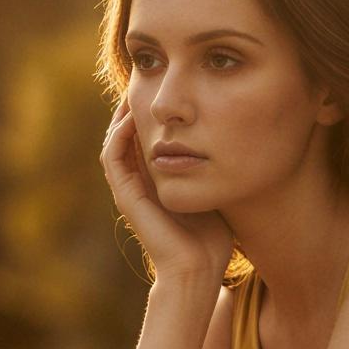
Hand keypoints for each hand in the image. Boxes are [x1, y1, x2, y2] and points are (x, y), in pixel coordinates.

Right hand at [100, 99, 232, 286]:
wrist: (199, 270)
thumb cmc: (212, 238)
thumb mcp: (214, 188)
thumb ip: (213, 165)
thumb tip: (235, 135)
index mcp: (156, 181)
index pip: (145, 137)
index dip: (151, 111)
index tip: (165, 87)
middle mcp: (139, 184)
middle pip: (127, 134)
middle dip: (134, 106)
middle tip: (145, 78)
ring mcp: (129, 191)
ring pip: (115, 142)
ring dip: (121, 115)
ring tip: (133, 89)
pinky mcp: (126, 199)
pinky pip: (112, 158)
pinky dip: (118, 135)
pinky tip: (131, 115)